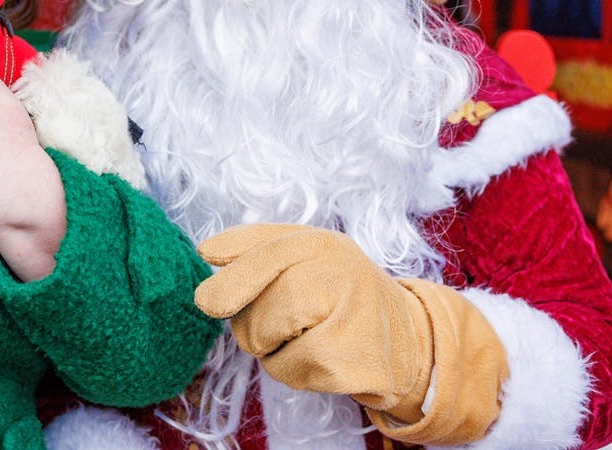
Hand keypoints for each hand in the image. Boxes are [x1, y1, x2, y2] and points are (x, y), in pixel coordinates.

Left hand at [196, 224, 430, 417]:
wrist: (407, 338)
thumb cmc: (340, 292)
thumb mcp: (307, 256)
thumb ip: (257, 249)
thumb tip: (205, 253)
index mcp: (318, 243)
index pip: (266, 252)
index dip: (232, 275)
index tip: (204, 298)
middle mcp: (336, 273)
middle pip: (254, 308)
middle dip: (252, 324)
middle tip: (280, 322)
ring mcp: (346, 317)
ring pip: (263, 340)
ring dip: (270, 347)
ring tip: (307, 335)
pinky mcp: (348, 361)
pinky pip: (286, 370)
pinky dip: (292, 370)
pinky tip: (323, 356)